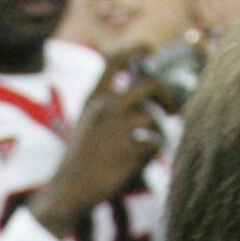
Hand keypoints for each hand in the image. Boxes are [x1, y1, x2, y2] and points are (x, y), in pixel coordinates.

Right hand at [24, 63, 167, 232]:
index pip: (115, 60)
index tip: (151, 49)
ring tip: (154, 142)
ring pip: (154, 120)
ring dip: (160, 131)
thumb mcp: (86, 123)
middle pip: (150, 85)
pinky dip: (153, 152)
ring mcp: (117, 130)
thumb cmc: (80, 158)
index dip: (137, 49)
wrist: (68, 190)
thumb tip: (143, 101)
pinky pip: (155, 145)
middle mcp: (105, 109)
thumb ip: (107, 107)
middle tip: (171, 108)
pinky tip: (143, 160)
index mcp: (93, 99)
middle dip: (167, 95)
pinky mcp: (128, 153)